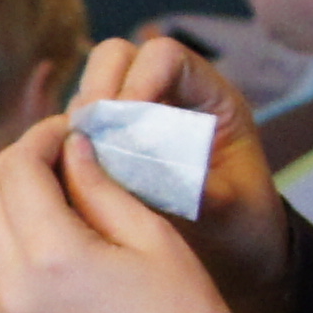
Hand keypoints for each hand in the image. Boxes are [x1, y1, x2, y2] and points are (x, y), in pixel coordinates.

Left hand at [0, 111, 244, 312]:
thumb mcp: (152, 236)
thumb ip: (100, 185)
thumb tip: (71, 147)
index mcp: (53, 256)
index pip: (18, 170)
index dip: (41, 137)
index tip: (68, 128)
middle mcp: (14, 285)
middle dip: (15, 160)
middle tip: (57, 150)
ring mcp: (5, 312)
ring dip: (1, 195)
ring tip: (48, 184)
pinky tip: (40, 226)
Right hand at [66, 35, 294, 312]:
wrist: (240, 256)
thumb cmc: (243, 226)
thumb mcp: (227, 207)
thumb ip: (187, 184)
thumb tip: (138, 170)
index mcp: (208, 96)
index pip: (164, 56)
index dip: (139, 78)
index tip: (123, 117)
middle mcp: (168, 95)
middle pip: (116, 58)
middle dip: (97, 90)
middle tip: (85, 136)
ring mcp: (135, 117)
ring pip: (90, 89)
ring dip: (79, 119)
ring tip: (75, 160)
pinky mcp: (111, 144)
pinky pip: (79, 128)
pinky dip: (69, 145)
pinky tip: (70, 176)